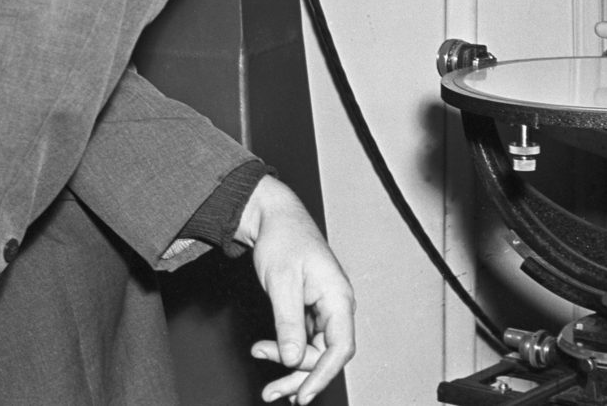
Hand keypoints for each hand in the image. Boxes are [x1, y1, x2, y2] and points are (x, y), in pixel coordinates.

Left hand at [234, 175, 356, 403]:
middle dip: (299, 376)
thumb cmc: (283, 239)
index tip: (303, 395)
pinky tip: (266, 353)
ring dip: (289, 368)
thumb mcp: (282, 282)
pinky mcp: (308, 311)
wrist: (274, 219)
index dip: (323, 375)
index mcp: (338, 297)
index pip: (341, 347)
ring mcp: (322, 310)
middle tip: (272, 393)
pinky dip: (285, 352)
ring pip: (312, 353)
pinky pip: (302, 342)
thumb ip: (289, 323)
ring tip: (266, 382)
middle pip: (325, 356)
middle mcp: (335, 306)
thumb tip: (294, 359)